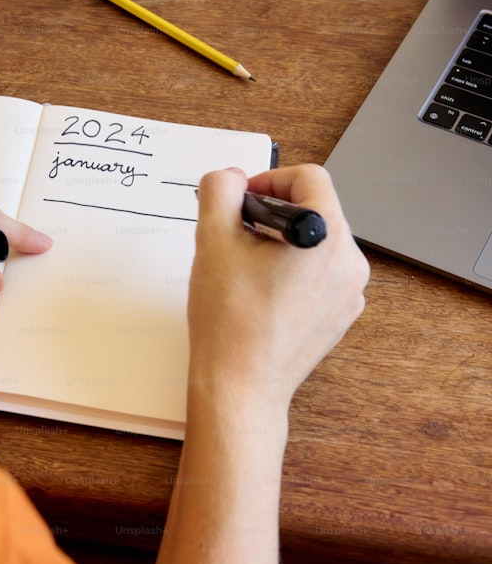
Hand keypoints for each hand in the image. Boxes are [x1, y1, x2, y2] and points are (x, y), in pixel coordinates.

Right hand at [187, 164, 368, 409]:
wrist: (239, 386)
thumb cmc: (229, 321)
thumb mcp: (212, 242)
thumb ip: (219, 192)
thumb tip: (230, 177)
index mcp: (326, 238)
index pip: (308, 178)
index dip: (268, 180)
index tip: (239, 201)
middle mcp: (350, 263)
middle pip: (315, 209)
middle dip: (271, 212)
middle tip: (235, 235)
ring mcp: (349, 292)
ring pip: (316, 242)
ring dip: (280, 241)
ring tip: (244, 267)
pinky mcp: (340, 314)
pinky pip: (320, 273)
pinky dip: (291, 269)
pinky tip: (260, 292)